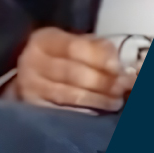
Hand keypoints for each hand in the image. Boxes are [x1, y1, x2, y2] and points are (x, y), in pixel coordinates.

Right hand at [4, 26, 133, 111]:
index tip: (119, 69)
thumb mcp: (75, 44)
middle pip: (71, 72)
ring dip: (97, 99)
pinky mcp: (32, 106)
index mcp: (45, 40)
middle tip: (123, 88)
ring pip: (68, 94)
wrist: (30, 75)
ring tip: (116, 102)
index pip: (74, 47)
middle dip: (102, 81)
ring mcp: (30, 86)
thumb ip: (97, 49)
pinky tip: (98, 113)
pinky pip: (61, 111)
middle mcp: (32, 61)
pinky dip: (83, 112)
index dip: (99, 58)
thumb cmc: (60, 58)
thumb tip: (119, 66)